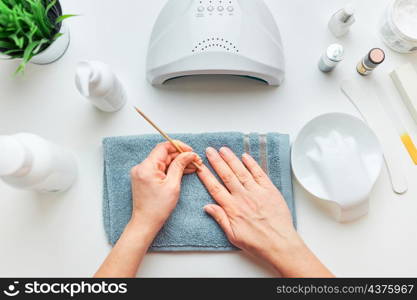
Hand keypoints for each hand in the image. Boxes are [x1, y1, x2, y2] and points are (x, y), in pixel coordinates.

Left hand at [130, 141, 200, 234]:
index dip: (179, 146)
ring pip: (162, 161)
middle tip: (195, 160)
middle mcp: (141, 167)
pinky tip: (183, 171)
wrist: (145, 223)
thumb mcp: (173, 185)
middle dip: (180, 156)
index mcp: (147, 167)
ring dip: (177, 162)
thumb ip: (180, 165)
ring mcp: (141, 172)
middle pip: (164, 154)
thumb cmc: (158, 208)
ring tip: (192, 166)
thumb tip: (189, 154)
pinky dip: (170, 169)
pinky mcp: (144, 177)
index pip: (163, 147)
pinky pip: (159, 168)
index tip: (190, 151)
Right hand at [198, 147, 332, 276]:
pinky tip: (245, 156)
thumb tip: (207, 207)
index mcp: (232, 209)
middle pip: (226, 175)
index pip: (215, 188)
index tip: (200, 166)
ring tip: (223, 149)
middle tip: (209, 150)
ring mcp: (257, 192)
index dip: (206, 176)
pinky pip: (259, 173)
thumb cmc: (257, 243)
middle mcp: (243, 197)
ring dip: (231, 159)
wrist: (280, 244)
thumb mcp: (233, 236)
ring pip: (241, 171)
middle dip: (216, 161)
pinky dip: (251, 164)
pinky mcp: (270, 190)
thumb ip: (220, 219)